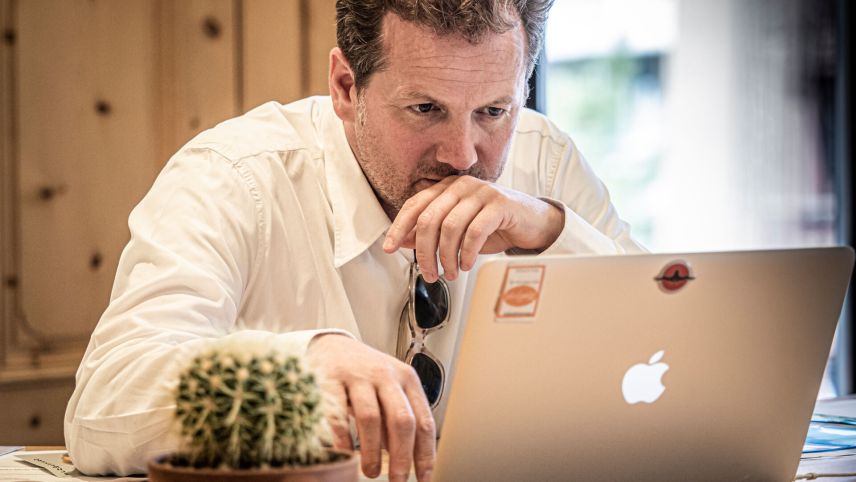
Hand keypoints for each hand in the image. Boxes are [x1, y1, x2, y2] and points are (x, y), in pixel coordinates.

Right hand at [307, 334, 435, 481]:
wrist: (332, 346)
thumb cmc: (365, 375)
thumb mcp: (389, 391)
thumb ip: (399, 419)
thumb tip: (409, 459)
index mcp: (407, 380)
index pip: (424, 421)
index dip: (425, 454)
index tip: (423, 478)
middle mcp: (386, 375)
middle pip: (401, 420)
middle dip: (402, 456)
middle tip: (398, 480)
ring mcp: (358, 375)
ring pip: (371, 418)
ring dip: (372, 451)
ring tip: (370, 471)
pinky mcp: (332, 378)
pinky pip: (338, 412)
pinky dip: (342, 438)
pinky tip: (345, 453)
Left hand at [383, 175, 564, 281]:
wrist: (533, 222)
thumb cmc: (493, 226)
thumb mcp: (457, 231)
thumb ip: (430, 232)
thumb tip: (403, 240)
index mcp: (446, 188)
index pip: (414, 204)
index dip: (399, 227)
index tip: (389, 248)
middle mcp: (461, 185)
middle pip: (429, 218)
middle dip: (424, 252)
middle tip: (429, 273)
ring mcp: (481, 192)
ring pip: (449, 226)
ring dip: (446, 257)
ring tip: (451, 273)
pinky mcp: (499, 204)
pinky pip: (474, 231)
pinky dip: (467, 253)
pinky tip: (467, 265)